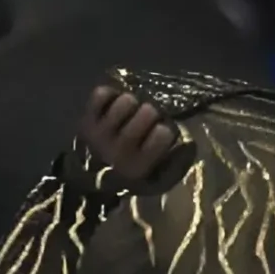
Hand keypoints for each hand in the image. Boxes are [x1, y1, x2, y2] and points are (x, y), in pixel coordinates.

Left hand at [68, 78, 188, 198]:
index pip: (164, 133)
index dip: (165, 129)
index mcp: (140, 165)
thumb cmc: (126, 176)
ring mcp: (101, 133)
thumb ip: (171, 161)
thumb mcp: (151, 178)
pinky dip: (109, 94)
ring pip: (126, 100)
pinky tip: (113, 104)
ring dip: (131, 102)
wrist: (85, 179)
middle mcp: (121, 148)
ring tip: (129, 112)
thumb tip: (188, 139)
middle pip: (148, 111)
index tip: (160, 133)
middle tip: (146, 119)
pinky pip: (102, 94)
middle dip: (151, 113)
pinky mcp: (86, 120)